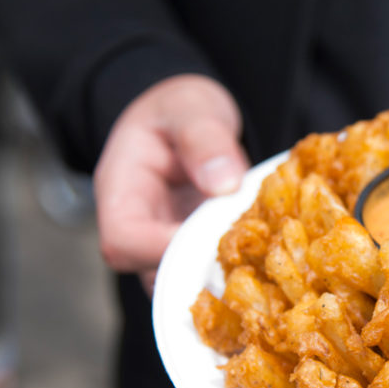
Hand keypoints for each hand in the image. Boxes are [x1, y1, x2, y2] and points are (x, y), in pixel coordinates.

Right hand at [93, 74, 248, 292]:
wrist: (189, 114)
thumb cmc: (180, 108)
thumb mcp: (190, 107)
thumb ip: (203, 138)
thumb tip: (224, 183)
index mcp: (120, 191)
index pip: (124, 241)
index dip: (163, 251)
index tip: (212, 240)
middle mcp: (138, 225)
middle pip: (153, 273)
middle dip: (200, 274)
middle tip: (251, 262)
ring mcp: (165, 241)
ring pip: (183, 280)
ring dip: (221, 276)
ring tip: (263, 262)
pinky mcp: (194, 247)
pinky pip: (207, 269)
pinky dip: (235, 268)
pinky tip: (268, 259)